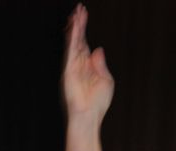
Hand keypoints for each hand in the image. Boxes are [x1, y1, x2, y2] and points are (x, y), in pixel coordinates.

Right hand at [62, 3, 113, 124]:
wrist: (88, 115)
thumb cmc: (97, 103)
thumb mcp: (106, 80)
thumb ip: (101, 64)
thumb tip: (98, 49)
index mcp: (88, 67)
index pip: (86, 44)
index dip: (85, 31)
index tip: (84, 16)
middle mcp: (79, 64)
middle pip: (79, 39)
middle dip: (79, 24)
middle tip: (79, 9)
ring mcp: (73, 66)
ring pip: (74, 41)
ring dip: (75, 27)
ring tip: (77, 12)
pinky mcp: (69, 68)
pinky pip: (71, 49)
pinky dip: (73, 37)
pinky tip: (74, 26)